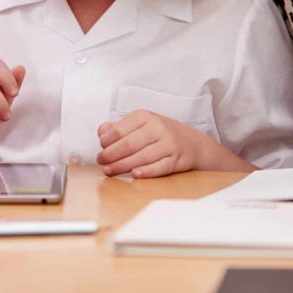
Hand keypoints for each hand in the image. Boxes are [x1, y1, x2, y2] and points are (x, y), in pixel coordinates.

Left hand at [97, 110, 214, 177]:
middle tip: (101, 161)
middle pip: (129, 143)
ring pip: (142, 156)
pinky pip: (159, 167)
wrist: (192, 143)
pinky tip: (134, 175)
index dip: (107, 140)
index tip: (101, 147)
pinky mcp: (177, 159)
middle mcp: (158, 128)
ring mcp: (169, 144)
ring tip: (109, 171)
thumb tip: (101, 132)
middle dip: (112, 154)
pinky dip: (146, 171)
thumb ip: (119, 127)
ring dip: (123, 165)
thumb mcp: (141, 124)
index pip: (121, 129)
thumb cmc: (160, 134)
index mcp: (146, 117)